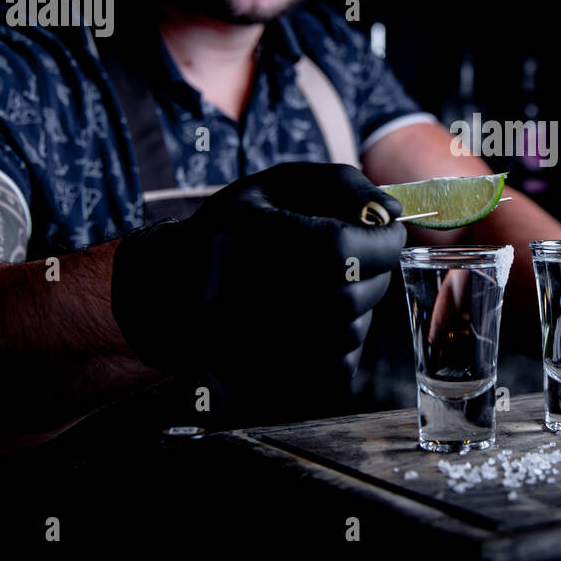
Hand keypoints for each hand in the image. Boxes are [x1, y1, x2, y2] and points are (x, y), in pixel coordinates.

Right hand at [111, 163, 404, 373]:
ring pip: (352, 330)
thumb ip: (341, 184)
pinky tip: (317, 314)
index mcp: (250, 237)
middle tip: (367, 255)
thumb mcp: (277, 184)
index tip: (388, 231)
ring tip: (330, 282)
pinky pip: (339, 362)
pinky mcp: (267, 376)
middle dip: (376, 271)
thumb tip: (393, 212)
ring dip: (360, 303)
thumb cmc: (234, 228)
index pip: (343, 250)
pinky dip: (343, 336)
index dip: (381, 241)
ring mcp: (255, 344)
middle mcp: (248, 295)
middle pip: (352, 295)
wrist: (167, 289)